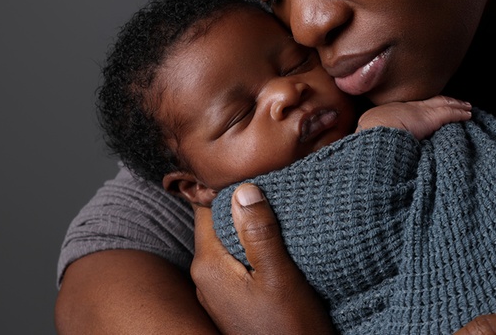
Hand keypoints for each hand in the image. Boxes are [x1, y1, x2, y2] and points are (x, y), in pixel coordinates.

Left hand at [191, 184, 335, 334]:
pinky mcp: (232, 300)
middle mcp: (205, 277)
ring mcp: (217, 291)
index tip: (256, 175)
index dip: (229, 189)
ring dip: (250, 229)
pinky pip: (237, 262)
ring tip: (279, 213)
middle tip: (274, 190)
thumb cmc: (291, 328)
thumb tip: (243, 189)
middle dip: (242, 207)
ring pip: (228, 243)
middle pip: (217, 225)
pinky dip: (253, 248)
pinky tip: (277, 244)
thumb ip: (259, 233)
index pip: (206, 209)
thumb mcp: (279, 276)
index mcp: (208, 266)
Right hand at [357, 95, 471, 139]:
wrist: (374, 134)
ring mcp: (418, 111)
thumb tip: (382, 147)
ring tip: (466, 106)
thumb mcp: (371, 137)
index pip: (411, 107)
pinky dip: (459, 113)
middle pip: (429, 101)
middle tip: (455, 101)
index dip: (424, 106)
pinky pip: (449, 113)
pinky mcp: (430, 118)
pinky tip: (467, 114)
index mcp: (389, 112)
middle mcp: (405, 108)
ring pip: (442, 104)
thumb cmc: (368, 140)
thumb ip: (381, 139)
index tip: (431, 107)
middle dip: (442, 101)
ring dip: (455, 105)